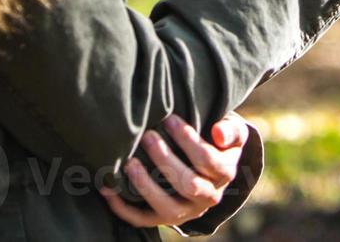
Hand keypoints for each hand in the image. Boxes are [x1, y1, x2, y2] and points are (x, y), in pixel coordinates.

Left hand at [100, 113, 249, 227]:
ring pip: (167, 208)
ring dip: (146, 186)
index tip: (169, 119)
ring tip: (130, 163)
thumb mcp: (232, 131)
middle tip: (147, 136)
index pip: (207, 160)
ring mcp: (186, 211)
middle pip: (189, 185)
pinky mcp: (164, 219)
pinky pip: (143, 219)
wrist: (210, 166)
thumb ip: (230, 129)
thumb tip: (218, 133)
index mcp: (224, 174)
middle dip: (166, 160)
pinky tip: (108, 188)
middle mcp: (207, 197)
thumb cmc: (216, 140)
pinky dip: (123, 207)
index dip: (188, 140)